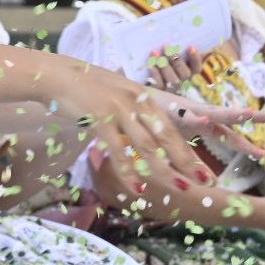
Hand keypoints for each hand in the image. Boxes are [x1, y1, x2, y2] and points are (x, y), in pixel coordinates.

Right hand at [52, 64, 264, 213]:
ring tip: (181, 189)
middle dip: (189, 162)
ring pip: (148, 146)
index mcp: (146, 99)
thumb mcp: (117, 98)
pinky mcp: (101, 118)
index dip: (192, 150)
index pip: (174, 128)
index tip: (206, 171)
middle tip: (206, 183)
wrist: (57, 75)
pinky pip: (119, 149)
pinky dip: (130, 171)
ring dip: (166, 170)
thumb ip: (134, 115)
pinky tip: (138, 188)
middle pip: (168, 138)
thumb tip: (144, 135)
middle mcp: (139, 103)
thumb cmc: (86, 90)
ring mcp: (121, 110)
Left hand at [146, 45, 199, 93]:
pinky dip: (155, 74)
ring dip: (164, 65)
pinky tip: (150, 65)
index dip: (195, 59)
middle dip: (175, 59)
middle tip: (165, 46)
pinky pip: (159, 85)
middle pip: (184, 74)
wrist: (144, 85)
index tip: (190, 47)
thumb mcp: (169, 61)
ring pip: (172, 80)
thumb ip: (174, 54)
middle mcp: (183, 85)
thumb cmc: (160, 67)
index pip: (197, 68)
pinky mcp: (158, 94)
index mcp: (189, 75)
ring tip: (155, 53)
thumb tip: (175, 41)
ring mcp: (171, 91)